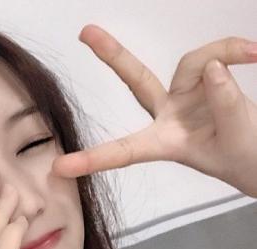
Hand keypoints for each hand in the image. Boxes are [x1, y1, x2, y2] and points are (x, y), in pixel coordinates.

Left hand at [52, 25, 256, 197]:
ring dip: (223, 52)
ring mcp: (184, 98)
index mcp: (165, 145)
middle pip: (138, 81)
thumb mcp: (237, 141)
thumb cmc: (246, 159)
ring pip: (192, 62)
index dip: (94, 159)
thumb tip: (214, 67)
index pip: (125, 151)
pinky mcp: (204, 82)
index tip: (60, 168)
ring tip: (253, 54)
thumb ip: (226, 107)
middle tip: (85, 32)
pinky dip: (235, 50)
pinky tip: (253, 54)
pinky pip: (216, 56)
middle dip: (115, 57)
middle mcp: (168, 118)